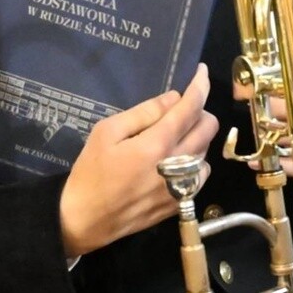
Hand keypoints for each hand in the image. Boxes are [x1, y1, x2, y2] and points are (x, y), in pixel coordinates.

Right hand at [59, 63, 218, 256]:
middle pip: (209, 127)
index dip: (200, 85)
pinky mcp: (180, 204)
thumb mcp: (107, 132)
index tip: (201, 71)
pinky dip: (194, 163)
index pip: (191, 107)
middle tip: (181, 110)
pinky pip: (200, 175)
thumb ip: (144, 113)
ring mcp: (181, 188)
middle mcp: (177, 165)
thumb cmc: (91, 172)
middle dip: (200, 111)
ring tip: (173, 139)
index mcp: (157, 144)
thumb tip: (174, 98)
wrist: (83, 221)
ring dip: (196, 138)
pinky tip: (174, 163)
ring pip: (207, 152)